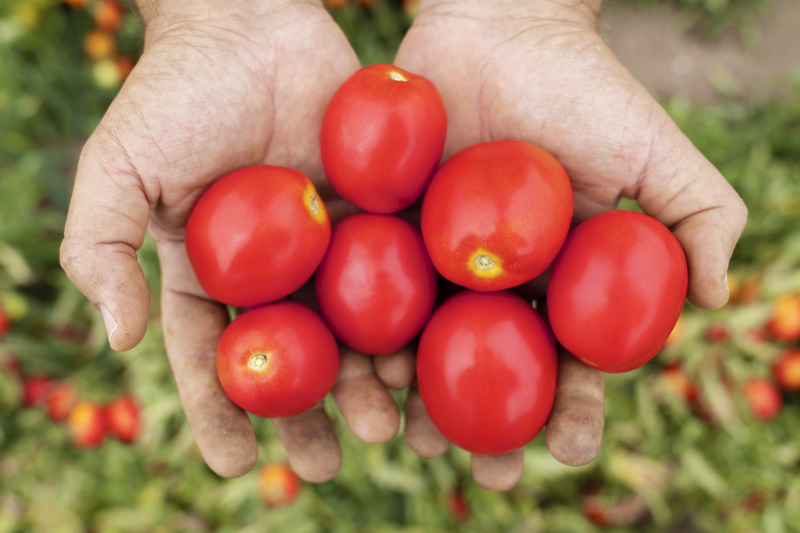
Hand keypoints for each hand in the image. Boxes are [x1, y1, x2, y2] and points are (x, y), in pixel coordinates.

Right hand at [60, 0, 411, 480]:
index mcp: (213, 271)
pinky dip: (412, 316)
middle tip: (329, 465)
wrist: (250, 18)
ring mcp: (332, 243)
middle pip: (293, 357)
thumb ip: (100, 251)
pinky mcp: (380, 211)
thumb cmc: (176, 92)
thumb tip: (115, 340)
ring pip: (353, 328)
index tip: (239, 465)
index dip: (221, 412)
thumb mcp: (116, 171)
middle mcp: (276, 269)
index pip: (213, 355)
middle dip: (308, 414)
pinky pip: (398, 271)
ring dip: (369, 381)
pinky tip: (426, 355)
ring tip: (387, 426)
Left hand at [394, 0, 746, 489]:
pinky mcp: (384, 229)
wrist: (501, 23)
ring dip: (417, 397)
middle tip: (485, 475)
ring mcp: (435, 259)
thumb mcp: (657, 151)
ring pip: (424, 343)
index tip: (570, 450)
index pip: (571, 360)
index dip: (576, 410)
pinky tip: (361, 371)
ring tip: (410, 436)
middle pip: (492, 369)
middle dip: (489, 428)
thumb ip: (700, 219)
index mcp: (558, 279)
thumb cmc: (583, 85)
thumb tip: (720, 302)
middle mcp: (494, 281)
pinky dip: (364, 334)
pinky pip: (370, 290)